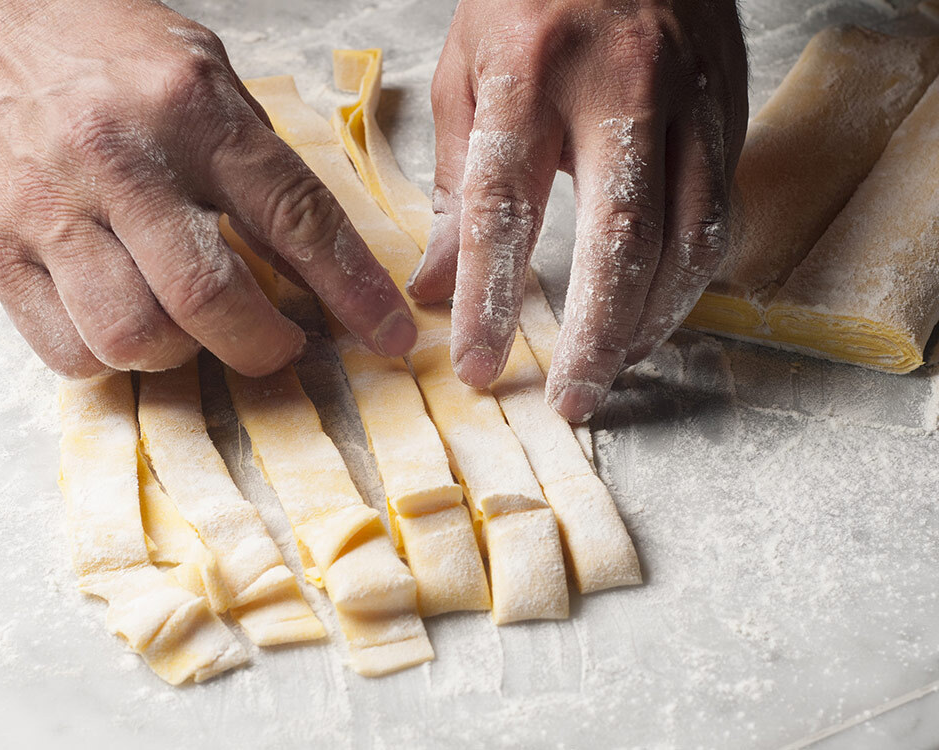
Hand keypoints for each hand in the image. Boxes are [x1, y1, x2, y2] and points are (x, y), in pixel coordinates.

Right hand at [0, 0, 415, 377]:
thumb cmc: (113, 56)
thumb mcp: (212, 82)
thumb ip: (263, 173)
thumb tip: (318, 271)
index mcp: (191, 110)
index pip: (293, 216)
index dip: (351, 288)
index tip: (386, 333)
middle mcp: (120, 160)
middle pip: (207, 298)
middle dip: (262, 346)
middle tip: (279, 344)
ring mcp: (51, 210)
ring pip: (134, 336)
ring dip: (182, 355)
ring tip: (190, 326)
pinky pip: (68, 352)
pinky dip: (114, 360)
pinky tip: (128, 321)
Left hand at [411, 0, 746, 420]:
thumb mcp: (467, 68)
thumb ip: (453, 180)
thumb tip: (434, 285)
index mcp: (531, 72)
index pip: (504, 206)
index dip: (490, 296)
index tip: (477, 363)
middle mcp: (621, 89)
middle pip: (620, 237)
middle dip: (597, 334)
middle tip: (573, 401)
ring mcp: (690, 101)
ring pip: (688, 237)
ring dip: (651, 319)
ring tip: (611, 366)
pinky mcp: (730, 114)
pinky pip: (720, 214)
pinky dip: (690, 279)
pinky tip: (656, 310)